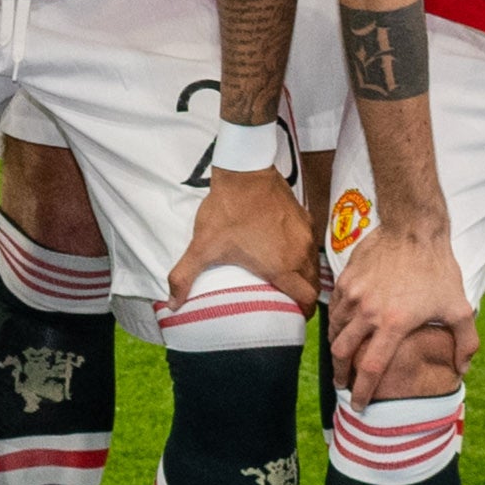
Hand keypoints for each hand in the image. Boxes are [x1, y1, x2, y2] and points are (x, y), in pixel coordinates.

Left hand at [172, 165, 320, 315]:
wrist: (244, 172)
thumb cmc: (226, 211)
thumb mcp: (203, 246)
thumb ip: (185, 276)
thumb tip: (171, 303)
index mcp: (282, 267)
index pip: (307, 298)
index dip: (302, 309)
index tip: (294, 313)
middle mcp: (300, 253)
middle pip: (313, 284)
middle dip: (303, 294)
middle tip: (289, 298)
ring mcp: (305, 234)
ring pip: (312, 263)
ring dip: (304, 273)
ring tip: (287, 277)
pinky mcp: (304, 217)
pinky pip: (309, 242)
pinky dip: (302, 251)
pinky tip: (285, 249)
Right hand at [327, 219, 477, 406]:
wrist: (412, 230)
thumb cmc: (438, 270)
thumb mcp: (461, 309)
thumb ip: (465, 343)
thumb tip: (462, 370)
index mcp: (394, 325)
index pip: (371, 369)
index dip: (363, 391)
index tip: (358, 406)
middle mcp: (368, 313)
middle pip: (342, 353)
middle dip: (340, 375)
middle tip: (344, 385)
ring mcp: (352, 295)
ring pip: (335, 331)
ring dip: (337, 349)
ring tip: (342, 358)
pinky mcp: (344, 280)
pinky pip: (334, 309)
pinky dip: (337, 324)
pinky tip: (344, 328)